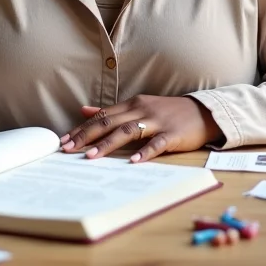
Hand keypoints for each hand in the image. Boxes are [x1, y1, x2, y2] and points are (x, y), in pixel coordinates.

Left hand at [60, 95, 221, 162]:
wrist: (202, 112)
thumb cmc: (167, 111)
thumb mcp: (138, 106)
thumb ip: (112, 110)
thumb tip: (84, 110)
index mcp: (132, 103)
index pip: (102, 116)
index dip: (82, 128)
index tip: (64, 141)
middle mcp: (142, 109)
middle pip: (110, 122)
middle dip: (87, 136)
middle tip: (68, 149)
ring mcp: (157, 121)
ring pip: (128, 131)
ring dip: (108, 144)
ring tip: (91, 157)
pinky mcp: (173, 134)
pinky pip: (157, 143)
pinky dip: (145, 152)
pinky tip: (134, 161)